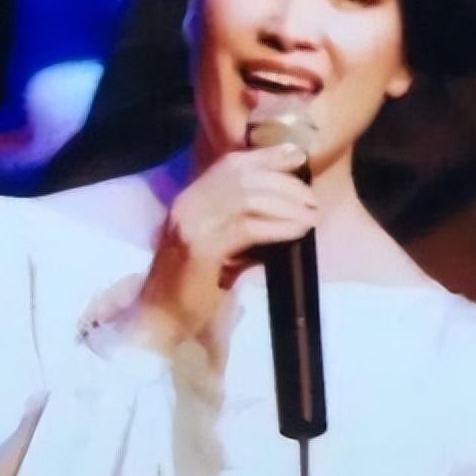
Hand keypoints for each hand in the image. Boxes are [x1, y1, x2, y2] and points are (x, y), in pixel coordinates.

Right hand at [123, 146, 315, 352]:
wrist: (163, 319)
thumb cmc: (194, 286)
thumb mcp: (216, 243)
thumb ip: (238, 221)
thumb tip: (284, 207)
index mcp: (189, 199)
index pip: (231, 165)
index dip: (266, 156)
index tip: (297, 156)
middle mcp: (187, 205)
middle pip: (243, 178)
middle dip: (283, 184)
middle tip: (312, 199)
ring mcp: (191, 225)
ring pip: (248, 199)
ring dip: (287, 205)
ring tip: (312, 216)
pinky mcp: (201, 248)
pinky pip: (248, 228)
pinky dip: (278, 227)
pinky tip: (297, 232)